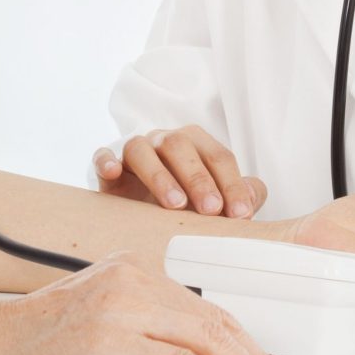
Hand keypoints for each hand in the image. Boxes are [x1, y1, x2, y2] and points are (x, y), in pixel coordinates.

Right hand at [0, 252, 302, 354]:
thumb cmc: (35, 342)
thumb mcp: (100, 318)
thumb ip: (145, 324)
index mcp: (133, 270)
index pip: (206, 308)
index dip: (245, 343)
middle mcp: (132, 280)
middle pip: (215, 322)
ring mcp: (121, 308)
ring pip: (206, 341)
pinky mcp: (111, 342)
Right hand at [94, 126, 267, 217]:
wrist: (141, 211)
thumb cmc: (186, 202)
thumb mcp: (216, 199)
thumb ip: (242, 195)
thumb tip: (252, 199)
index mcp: (196, 144)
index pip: (218, 156)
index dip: (232, 183)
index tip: (241, 213)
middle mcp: (165, 142)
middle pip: (181, 146)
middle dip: (199, 178)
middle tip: (211, 209)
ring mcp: (135, 151)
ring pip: (142, 150)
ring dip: (160, 175)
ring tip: (175, 205)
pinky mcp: (108, 166)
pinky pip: (103, 154)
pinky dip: (106, 161)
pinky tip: (114, 173)